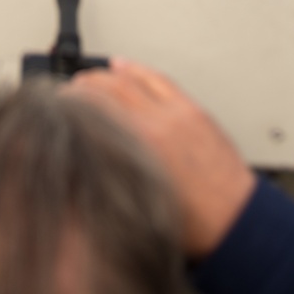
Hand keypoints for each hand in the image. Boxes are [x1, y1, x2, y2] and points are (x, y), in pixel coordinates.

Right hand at [71, 59, 254, 259]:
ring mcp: (178, 113)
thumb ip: (111, 177)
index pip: (96, 109)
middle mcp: (159, 123)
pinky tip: (124, 66)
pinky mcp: (193, 111)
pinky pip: (160, 80)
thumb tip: (84, 161)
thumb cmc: (192, 227)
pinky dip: (138, 70)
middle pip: (111, 89)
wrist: (236, 224)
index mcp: (144, 147)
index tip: (56, 103)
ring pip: (134, 79)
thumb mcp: (139, 207)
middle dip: (83, 86)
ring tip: (87, 76)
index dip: (71, 103)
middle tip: (66, 91)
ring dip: (106, 74)